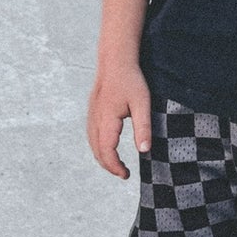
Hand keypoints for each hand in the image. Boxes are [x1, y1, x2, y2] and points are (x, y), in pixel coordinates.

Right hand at [87, 61, 151, 177]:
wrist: (115, 60)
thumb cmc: (131, 80)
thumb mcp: (142, 104)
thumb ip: (143, 127)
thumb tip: (144, 151)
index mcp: (106, 120)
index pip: (106, 151)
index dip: (115, 166)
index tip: (126, 175)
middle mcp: (95, 119)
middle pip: (97, 151)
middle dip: (109, 165)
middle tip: (124, 174)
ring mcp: (91, 115)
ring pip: (92, 144)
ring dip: (102, 157)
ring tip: (117, 165)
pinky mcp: (92, 111)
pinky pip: (92, 135)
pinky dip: (98, 147)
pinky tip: (108, 148)